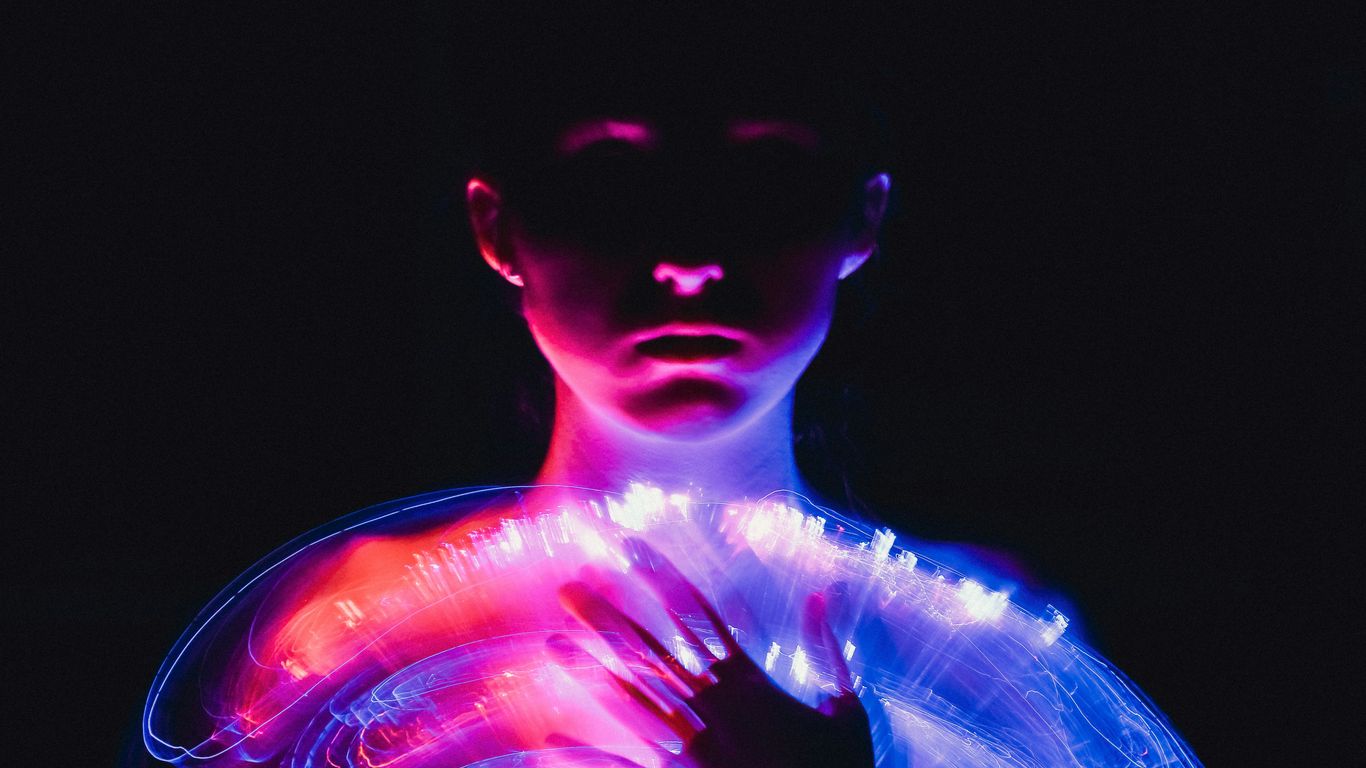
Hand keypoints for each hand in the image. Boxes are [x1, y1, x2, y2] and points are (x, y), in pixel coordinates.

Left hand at [548, 538, 874, 767]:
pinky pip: (627, 766)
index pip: (698, 614)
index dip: (662, 577)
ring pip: (631, 698)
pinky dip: (589, 756)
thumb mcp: (847, 705)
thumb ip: (828, 647)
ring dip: (590, 669)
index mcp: (750, 681)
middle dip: (608, 614)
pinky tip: (551, 741)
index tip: (630, 546)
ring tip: (552, 643)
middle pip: (651, 649)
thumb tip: (823, 591)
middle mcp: (714, 707)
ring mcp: (694, 747)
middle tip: (568, 585)